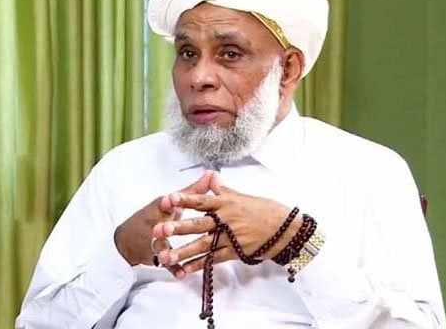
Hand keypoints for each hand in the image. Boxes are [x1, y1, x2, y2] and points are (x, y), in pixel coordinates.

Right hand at [114, 171, 215, 275]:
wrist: (128, 239)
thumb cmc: (154, 216)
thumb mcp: (172, 202)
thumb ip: (195, 190)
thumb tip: (213, 174)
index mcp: (161, 208)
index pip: (164, 203)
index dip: (168, 201)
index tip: (168, 199)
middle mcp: (156, 223)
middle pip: (161, 225)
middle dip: (165, 227)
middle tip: (164, 230)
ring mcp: (154, 240)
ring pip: (160, 246)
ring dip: (167, 251)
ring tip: (169, 257)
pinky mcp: (155, 255)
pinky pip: (165, 263)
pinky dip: (173, 268)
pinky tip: (181, 274)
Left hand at [152, 173, 301, 275]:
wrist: (285, 229)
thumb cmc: (264, 210)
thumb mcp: (243, 196)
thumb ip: (223, 190)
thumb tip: (211, 176)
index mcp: (226, 204)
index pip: (202, 200)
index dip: (185, 200)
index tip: (169, 198)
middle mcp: (226, 220)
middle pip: (199, 224)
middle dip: (179, 227)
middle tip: (160, 229)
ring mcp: (230, 237)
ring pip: (203, 245)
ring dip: (184, 251)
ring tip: (166, 256)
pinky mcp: (235, 252)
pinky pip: (213, 260)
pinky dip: (198, 265)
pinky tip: (184, 270)